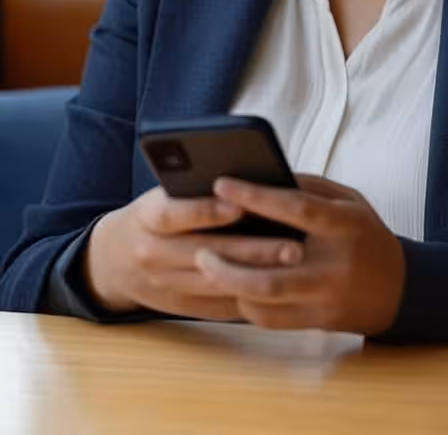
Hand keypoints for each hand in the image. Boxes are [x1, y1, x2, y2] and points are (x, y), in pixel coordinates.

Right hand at [83, 186, 312, 320]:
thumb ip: (194, 190)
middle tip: (293, 246)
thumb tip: (247, 181)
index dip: (206, 211)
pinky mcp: (177, 307)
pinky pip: (215, 307)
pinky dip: (246, 298)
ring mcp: (163, 284)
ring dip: (256, 276)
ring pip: (214, 283)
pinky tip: (278, 288)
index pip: (174, 213)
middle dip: (252, 251)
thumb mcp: (162, 195)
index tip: (242, 206)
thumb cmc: (154, 216)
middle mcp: (152, 253)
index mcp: (146, 217)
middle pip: (205, 253)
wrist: (113, 259)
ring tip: (293, 266)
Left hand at [193, 175, 405, 335]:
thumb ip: (309, 187)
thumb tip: (263, 175)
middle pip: (272, 269)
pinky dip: (245, 302)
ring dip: (230, 284)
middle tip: (200, 246)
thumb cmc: (365, 234)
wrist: (398, 288)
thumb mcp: (348, 200)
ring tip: (206, 266)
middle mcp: (335, 265)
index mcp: (344, 224)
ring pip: (266, 300)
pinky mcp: (317, 322)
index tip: (221, 184)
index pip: (296, 208)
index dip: (256, 196)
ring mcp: (325, 298)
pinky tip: (230, 286)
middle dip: (229, 260)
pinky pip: (270, 319)